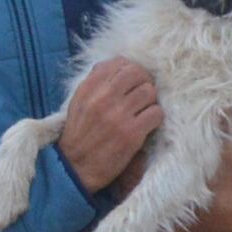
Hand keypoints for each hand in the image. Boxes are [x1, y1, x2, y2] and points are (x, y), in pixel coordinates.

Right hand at [57, 57, 162, 191]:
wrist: (75, 167)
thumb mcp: (78, 102)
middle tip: (143, 94)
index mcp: (89, 88)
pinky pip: (156, 113)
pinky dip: (155, 118)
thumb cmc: (79, 134)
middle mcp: (103, 98)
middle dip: (144, 81)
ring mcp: (118, 115)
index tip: (133, 81)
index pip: (118, 63)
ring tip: (144, 111)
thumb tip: (113, 65)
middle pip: (136, 73)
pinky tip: (147, 124)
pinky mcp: (131, 134)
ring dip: (150, 101)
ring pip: (149, 92)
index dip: (131, 69)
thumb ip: (94, 83)